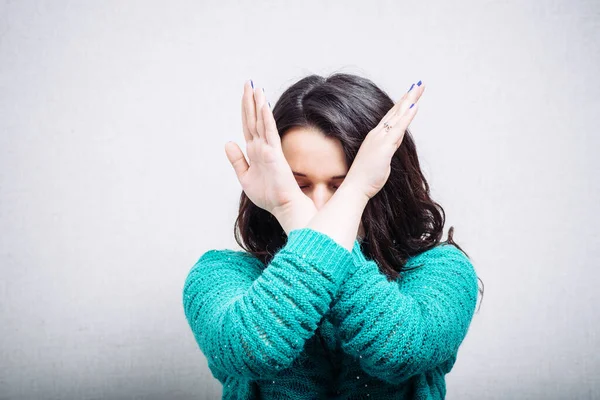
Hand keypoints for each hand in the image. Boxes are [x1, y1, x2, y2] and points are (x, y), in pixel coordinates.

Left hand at [224, 80, 315, 231]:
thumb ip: (237, 160)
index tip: (245, 94)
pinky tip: (263, 105)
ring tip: (256, 87)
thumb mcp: (244, 177)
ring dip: (258, 104)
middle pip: (254, 119)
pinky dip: (266, 118)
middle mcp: (262, 146)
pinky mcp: (275, 154)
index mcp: (255, 151)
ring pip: (262, 122)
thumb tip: (228, 142)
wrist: (283, 206)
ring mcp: (269, 148)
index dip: (246, 109)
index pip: (248, 125)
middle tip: (248, 83)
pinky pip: (269, 132)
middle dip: (250, 101)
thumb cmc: (268, 195)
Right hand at [344, 81, 424, 199]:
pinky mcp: (384, 147)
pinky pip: (398, 128)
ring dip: (409, 101)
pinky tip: (414, 106)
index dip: (402, 105)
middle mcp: (377, 134)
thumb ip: (389, 147)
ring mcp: (380, 139)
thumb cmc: (366, 177)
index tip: (411, 95)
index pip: (392, 117)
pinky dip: (406, 117)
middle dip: (408, 97)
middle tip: (419, 84)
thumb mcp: (381, 159)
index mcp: (376, 136)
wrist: (355, 187)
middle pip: (396, 111)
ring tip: (418, 88)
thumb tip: (395, 141)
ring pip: (398, 115)